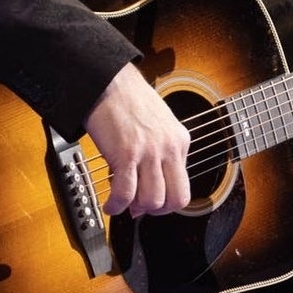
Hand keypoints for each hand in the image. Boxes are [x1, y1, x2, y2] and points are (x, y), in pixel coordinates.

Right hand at [85, 62, 190, 216]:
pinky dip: (116, 206)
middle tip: (138, 207)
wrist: (108, 82)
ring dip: (133, 208)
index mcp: (180, 140)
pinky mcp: (127, 154)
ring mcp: (149, 152)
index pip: (184, 187)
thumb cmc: (127, 102)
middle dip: (155, 211)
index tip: (149, 203)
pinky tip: (110, 204)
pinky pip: (125, 193)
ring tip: (120, 203)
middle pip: (175, 200)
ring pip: (151, 201)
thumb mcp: (156, 127)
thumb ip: (156, 160)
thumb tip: (141, 200)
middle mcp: (169, 147)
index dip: (166, 203)